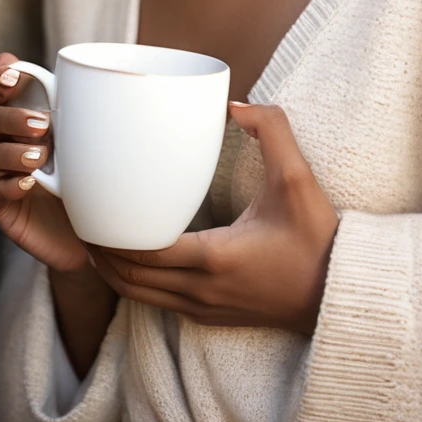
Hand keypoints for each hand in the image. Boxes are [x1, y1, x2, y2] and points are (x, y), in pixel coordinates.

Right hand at [0, 52, 90, 275]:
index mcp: (19, 116)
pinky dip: (4, 186)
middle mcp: (2, 142)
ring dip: (7, 152)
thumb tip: (92, 76)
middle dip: (6, 117)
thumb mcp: (89, 136)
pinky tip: (26, 183)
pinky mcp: (0, 208)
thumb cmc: (90, 173)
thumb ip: (82, 107)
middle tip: (43, 125)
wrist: (96, 226)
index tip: (13, 73)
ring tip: (40, 158)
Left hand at [89, 101, 338, 335]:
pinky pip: (157, 303)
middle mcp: (201, 289)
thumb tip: (237, 104)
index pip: (142, 251)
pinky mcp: (211, 316)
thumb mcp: (297, 178)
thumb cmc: (318, 238)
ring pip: (139, 296)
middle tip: (81, 219)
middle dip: (99, 251)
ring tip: (95, 239)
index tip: (90, 209)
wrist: (340, 294)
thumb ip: (272, 131)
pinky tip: (133, 259)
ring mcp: (204, 308)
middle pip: (129, 277)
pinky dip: (136, 283)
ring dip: (113, 271)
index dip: (109, 234)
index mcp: (213, 257)